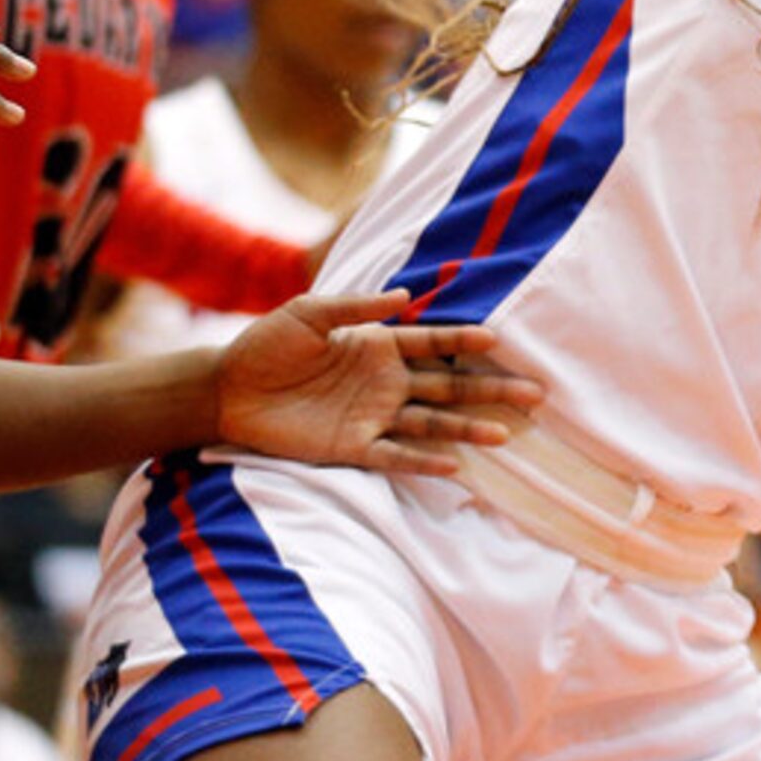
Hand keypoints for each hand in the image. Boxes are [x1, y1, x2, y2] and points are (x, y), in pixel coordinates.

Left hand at [215, 291, 544, 477]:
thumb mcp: (309, 313)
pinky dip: (424, 461)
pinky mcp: (352, 447)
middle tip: (535, 394)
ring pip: (433, 423)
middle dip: (491, 389)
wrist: (226, 389)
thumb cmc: (267, 343)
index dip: (466, 341)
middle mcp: (386, 383)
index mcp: (380, 347)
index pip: (436, 344)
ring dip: (469, 429)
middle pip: (450, 387)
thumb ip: (358, 307)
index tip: (499, 340)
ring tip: (506, 434)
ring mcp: (373, 417)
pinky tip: (454, 464)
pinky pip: (396, 455)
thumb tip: (408, 295)